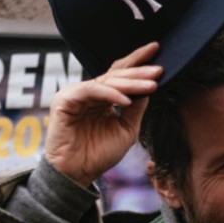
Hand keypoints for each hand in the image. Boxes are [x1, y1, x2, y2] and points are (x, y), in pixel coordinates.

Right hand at [44, 42, 162, 186]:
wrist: (76, 173)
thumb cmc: (99, 155)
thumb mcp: (126, 130)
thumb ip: (136, 109)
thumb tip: (150, 88)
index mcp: (101, 98)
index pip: (120, 74)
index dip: (137, 62)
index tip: (156, 49)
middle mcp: (89, 93)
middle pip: (116, 75)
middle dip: (139, 72)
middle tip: (158, 70)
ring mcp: (76, 94)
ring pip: (106, 82)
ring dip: (130, 83)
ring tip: (151, 85)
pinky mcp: (65, 100)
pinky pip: (91, 91)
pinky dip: (110, 94)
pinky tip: (126, 100)